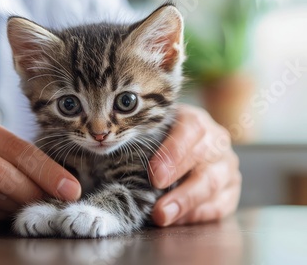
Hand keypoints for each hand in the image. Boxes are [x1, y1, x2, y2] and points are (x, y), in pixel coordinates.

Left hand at [150, 104, 240, 225]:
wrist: (186, 146)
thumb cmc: (159, 139)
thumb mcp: (150, 132)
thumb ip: (139, 140)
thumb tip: (110, 153)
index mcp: (195, 121)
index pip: (190, 130)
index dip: (173, 153)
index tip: (154, 175)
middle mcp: (216, 141)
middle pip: (203, 161)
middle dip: (179, 187)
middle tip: (158, 207)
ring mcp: (226, 165)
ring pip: (213, 184)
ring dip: (186, 204)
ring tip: (163, 217)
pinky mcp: (230, 188)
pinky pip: (220, 205)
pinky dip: (198, 214)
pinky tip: (177, 220)